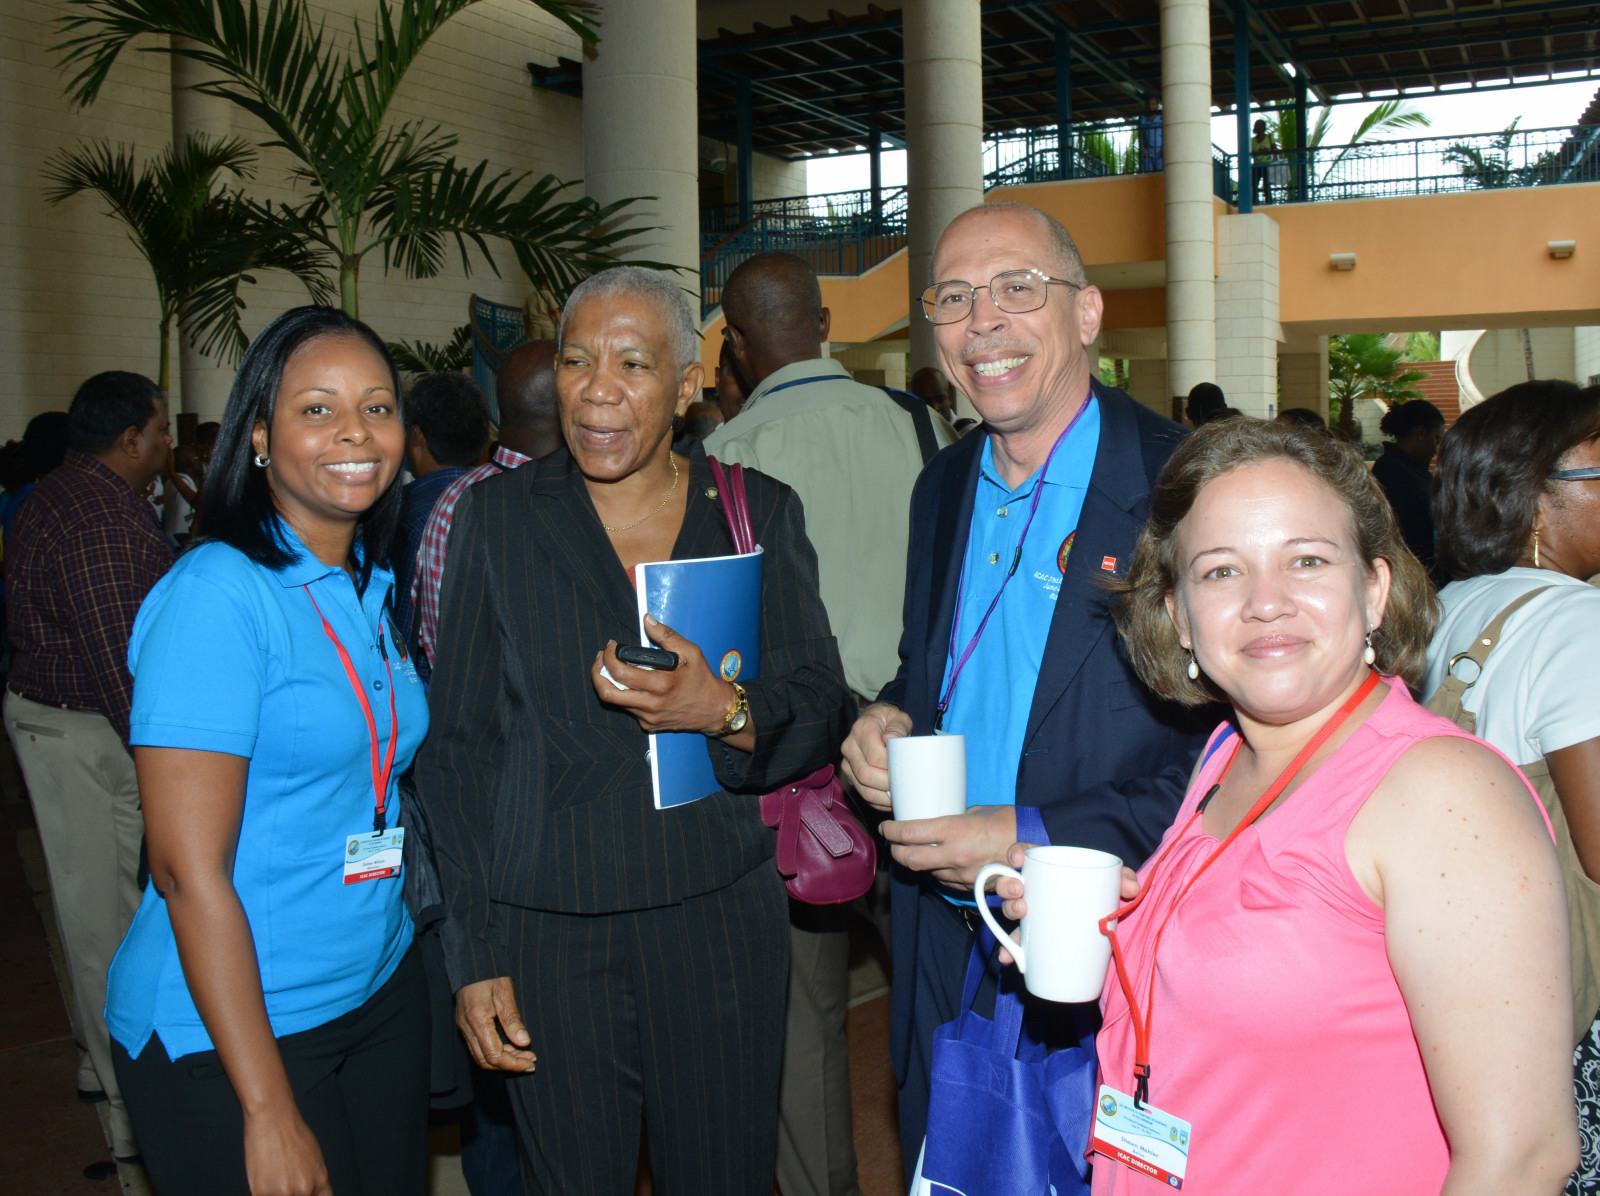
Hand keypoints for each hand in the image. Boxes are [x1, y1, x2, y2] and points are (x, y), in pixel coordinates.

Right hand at [242, 1104, 331, 1195]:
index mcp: (320, 1180)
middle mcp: (304, 1190)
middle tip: (286, 1178)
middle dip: (293, 1193)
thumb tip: (310, 1192)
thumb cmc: (293, 1133)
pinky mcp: (261, 1193)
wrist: (273, 1119)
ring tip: (274, 1176)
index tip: (304, 1192)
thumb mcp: (314, 1157)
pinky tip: (263, 1179)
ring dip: (276, 1192)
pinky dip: (263, 1192)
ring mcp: (283, 1193)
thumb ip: (313, 1178)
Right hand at [455, 977, 536, 1072]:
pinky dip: (495, 1052)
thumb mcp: (505, 993)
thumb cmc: (489, 975)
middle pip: (486, 1061)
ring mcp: (464, 1028)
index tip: (531, 1062)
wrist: (471, 963)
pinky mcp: (465, 1026)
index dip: (513, 1063)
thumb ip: (513, 1019)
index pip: (494, 1055)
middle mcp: (467, 1029)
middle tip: (530, 1061)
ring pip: (481, 1057)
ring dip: (503, 1060)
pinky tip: (511, 1047)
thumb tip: (524, 1042)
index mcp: (477, 1021)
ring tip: (524, 1055)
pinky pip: (479, 1048)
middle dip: (509, 1065)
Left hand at [591, 615, 737, 735]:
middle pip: (608, 694)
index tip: (611, 646)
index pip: (620, 673)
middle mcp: (651, 705)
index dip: (609, 657)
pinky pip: (628, 709)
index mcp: (661, 685)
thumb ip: (666, 635)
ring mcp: (648, 718)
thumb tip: (647, 620)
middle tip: (600, 659)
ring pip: (615, 703)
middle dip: (596, 674)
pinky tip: (631, 684)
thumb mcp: (691, 652)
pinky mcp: (648, 725)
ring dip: (608, 684)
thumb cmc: (702, 679)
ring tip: (611, 668)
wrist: (715, 710)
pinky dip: (624, 695)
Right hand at [840, 703, 912, 811]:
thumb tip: (891, 739)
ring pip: (863, 789)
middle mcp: (850, 747)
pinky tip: (892, 799)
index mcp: (861, 730)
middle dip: (888, 784)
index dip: (891, 767)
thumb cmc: (890, 721)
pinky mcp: (850, 775)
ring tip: (900, 796)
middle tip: (905, 785)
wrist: (876, 720)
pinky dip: (879, 802)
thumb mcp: (898, 718)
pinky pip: (863, 794)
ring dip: (884, 797)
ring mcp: (848, 763)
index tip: (906, 770)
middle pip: (866, 775)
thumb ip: (897, 727)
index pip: (874, 756)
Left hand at [881, 806, 1016, 890]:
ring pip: (926, 872)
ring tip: (915, 850)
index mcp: (954, 830)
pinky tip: (938, 862)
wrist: (1037, 844)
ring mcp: (962, 874)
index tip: (886, 827)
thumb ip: (954, 818)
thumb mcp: (977, 811)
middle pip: (909, 859)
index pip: (909, 833)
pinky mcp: (971, 887)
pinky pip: (945, 881)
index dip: (891, 831)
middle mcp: (954, 854)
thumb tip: (937, 818)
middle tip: (892, 843)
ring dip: (917, 862)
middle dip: (895, 851)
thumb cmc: (1009, 821)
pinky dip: (937, 871)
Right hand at [996, 850, 1139, 964]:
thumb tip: (1133, 888)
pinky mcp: (1031, 938)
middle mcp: (1033, 889)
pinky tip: (1008, 958)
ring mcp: (1030, 913)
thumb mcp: (1112, 884)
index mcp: (1047, 869)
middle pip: (1011, 882)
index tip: (1017, 859)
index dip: (1015, 853)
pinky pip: (1016, 943)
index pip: (1024, 854)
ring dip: (1009, 910)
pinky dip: (1010, 951)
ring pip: (1010, 908)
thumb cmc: (1102, 896)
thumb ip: (1124, 879)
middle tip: (1020, 892)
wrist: (1103, 931)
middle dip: (1008, 885)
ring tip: (1021, 915)